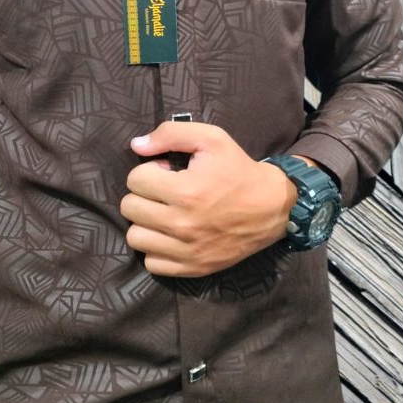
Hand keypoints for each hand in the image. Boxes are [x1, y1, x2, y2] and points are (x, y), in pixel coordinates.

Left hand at [119, 121, 312, 276]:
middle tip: (164, 193)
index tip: (167, 173)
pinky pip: (151, 263)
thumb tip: (136, 145)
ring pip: (135, 238)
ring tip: (163, 215)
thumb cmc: (238, 169)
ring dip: (145, 223)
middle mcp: (182, 224)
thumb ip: (170, 134)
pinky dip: (156, 249)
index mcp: (185, 191)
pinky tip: (170, 236)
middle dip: (143, 195)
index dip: (149, 171)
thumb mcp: (211, 138)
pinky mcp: (192, 268)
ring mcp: (186, 250)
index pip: (135, 179)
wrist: (273, 207)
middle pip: (129, 208)